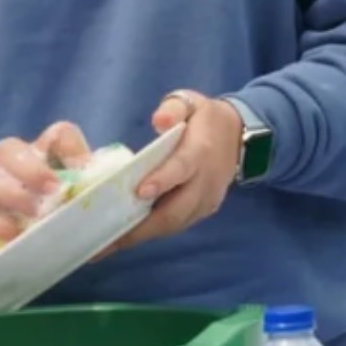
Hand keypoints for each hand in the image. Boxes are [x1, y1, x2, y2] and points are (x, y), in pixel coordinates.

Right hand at [0, 122, 91, 249]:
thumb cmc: (40, 203)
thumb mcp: (65, 192)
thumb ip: (88, 192)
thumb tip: (128, 208)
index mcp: (41, 150)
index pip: (59, 135)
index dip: (73, 150)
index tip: (84, 171)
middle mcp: (8, 160)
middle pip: (10, 149)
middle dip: (33, 170)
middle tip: (55, 192)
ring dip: (14, 198)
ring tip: (36, 216)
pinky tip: (16, 236)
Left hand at [101, 91, 244, 254]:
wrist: (239, 136)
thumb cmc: (204, 118)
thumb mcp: (190, 101)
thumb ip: (174, 107)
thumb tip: (159, 120)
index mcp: (201, 150)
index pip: (182, 168)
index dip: (162, 181)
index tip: (139, 192)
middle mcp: (206, 181)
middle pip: (175, 210)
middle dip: (141, 226)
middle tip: (106, 236)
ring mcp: (207, 200)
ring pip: (174, 224)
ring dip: (142, 235)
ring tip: (107, 244)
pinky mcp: (204, 211)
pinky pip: (177, 226)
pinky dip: (151, 233)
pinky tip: (126, 236)